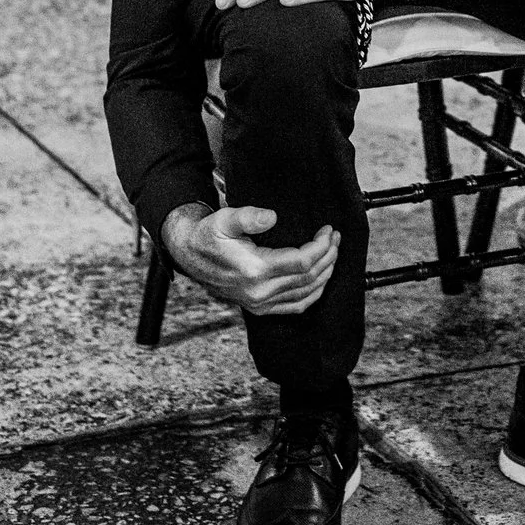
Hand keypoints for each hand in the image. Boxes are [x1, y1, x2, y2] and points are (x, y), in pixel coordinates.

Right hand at [161, 202, 339, 315]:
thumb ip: (249, 216)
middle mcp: (259, 292)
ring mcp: (259, 303)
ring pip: (306, 294)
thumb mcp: (224, 218)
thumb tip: (271, 216)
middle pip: (308, 278)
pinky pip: (295, 306)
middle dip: (328, 256)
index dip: (321, 246)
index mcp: (254, 270)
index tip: (328, 230)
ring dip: (325, 273)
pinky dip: (313, 294)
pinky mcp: (259, 308)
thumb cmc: (208, 235)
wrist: (189, 254)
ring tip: (332, 252)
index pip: (302, 263)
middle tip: (335, 237)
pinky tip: (321, 279)